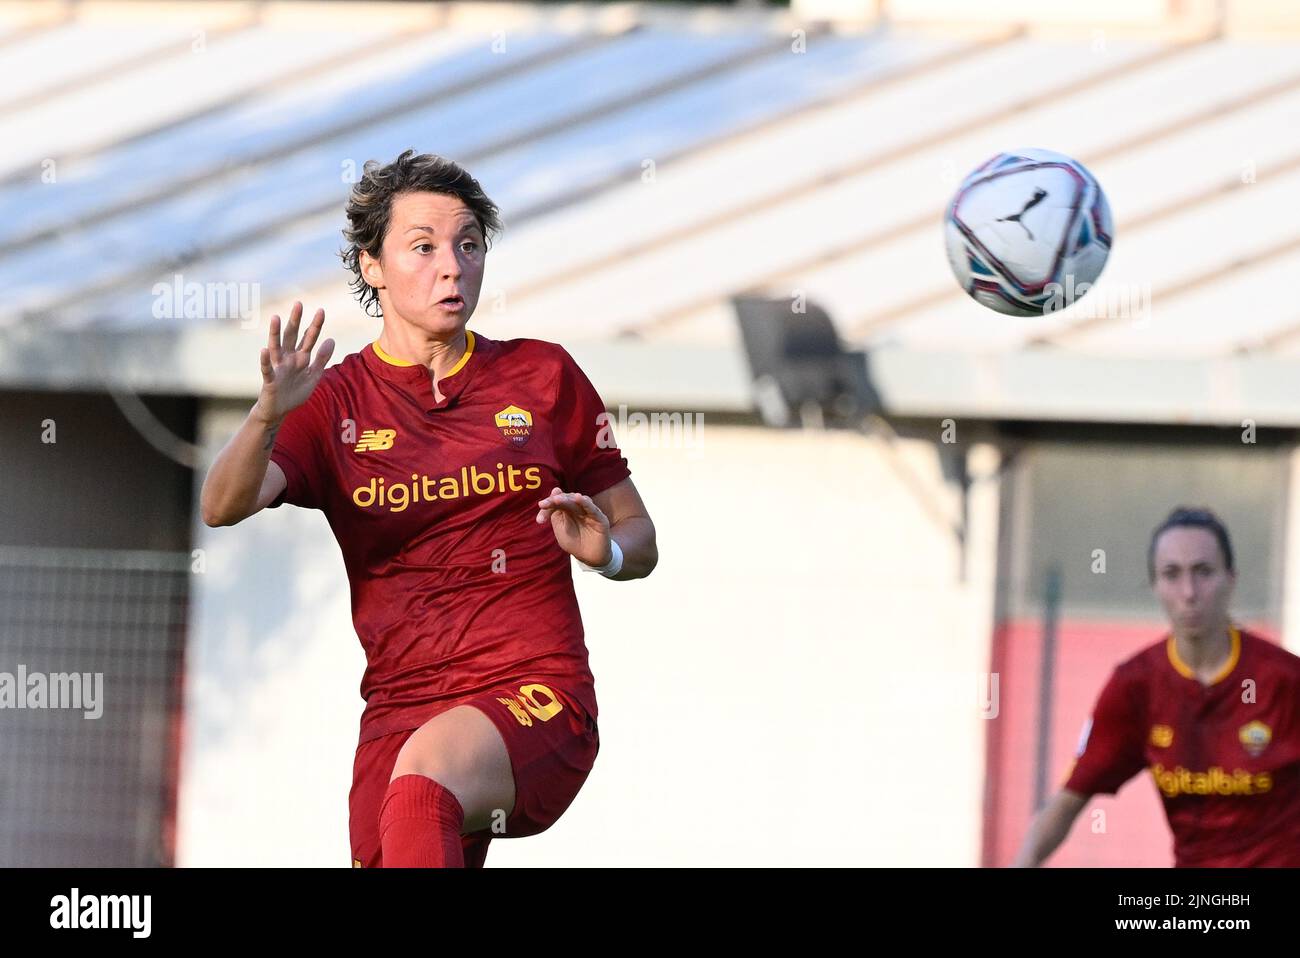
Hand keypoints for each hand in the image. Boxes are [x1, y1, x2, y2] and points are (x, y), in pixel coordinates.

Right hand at [254, 302, 334, 423]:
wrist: (279, 411)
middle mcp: (287, 359)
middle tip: (298, 303)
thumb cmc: (295, 392)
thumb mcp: (313, 375)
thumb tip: (331, 339)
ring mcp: (278, 368)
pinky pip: (267, 369)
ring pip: (276, 347)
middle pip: (292, 337)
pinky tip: (263, 350)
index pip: (308, 338)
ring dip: (275, 333)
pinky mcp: (270, 380)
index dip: (315, 325)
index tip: (321, 310)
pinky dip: (264, 360)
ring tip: (275, 317)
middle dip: (295, 321)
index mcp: (300, 358)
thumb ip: (322, 358)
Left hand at [536, 487, 611, 565]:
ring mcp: (589, 512)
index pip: (556, 502)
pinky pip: (592, 508)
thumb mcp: (561, 531)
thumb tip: (555, 492)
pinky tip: (578, 498)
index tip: (539, 520)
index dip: (547, 507)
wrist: (589, 558)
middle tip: (544, 504)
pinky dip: (585, 503)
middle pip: (566, 499)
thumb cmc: (574, 543)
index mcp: (567, 510)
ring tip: (557, 500)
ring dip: (567, 499)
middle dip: (554, 501)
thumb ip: (556, 515)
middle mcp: (578, 508)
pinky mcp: (600, 518)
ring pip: (578, 501)